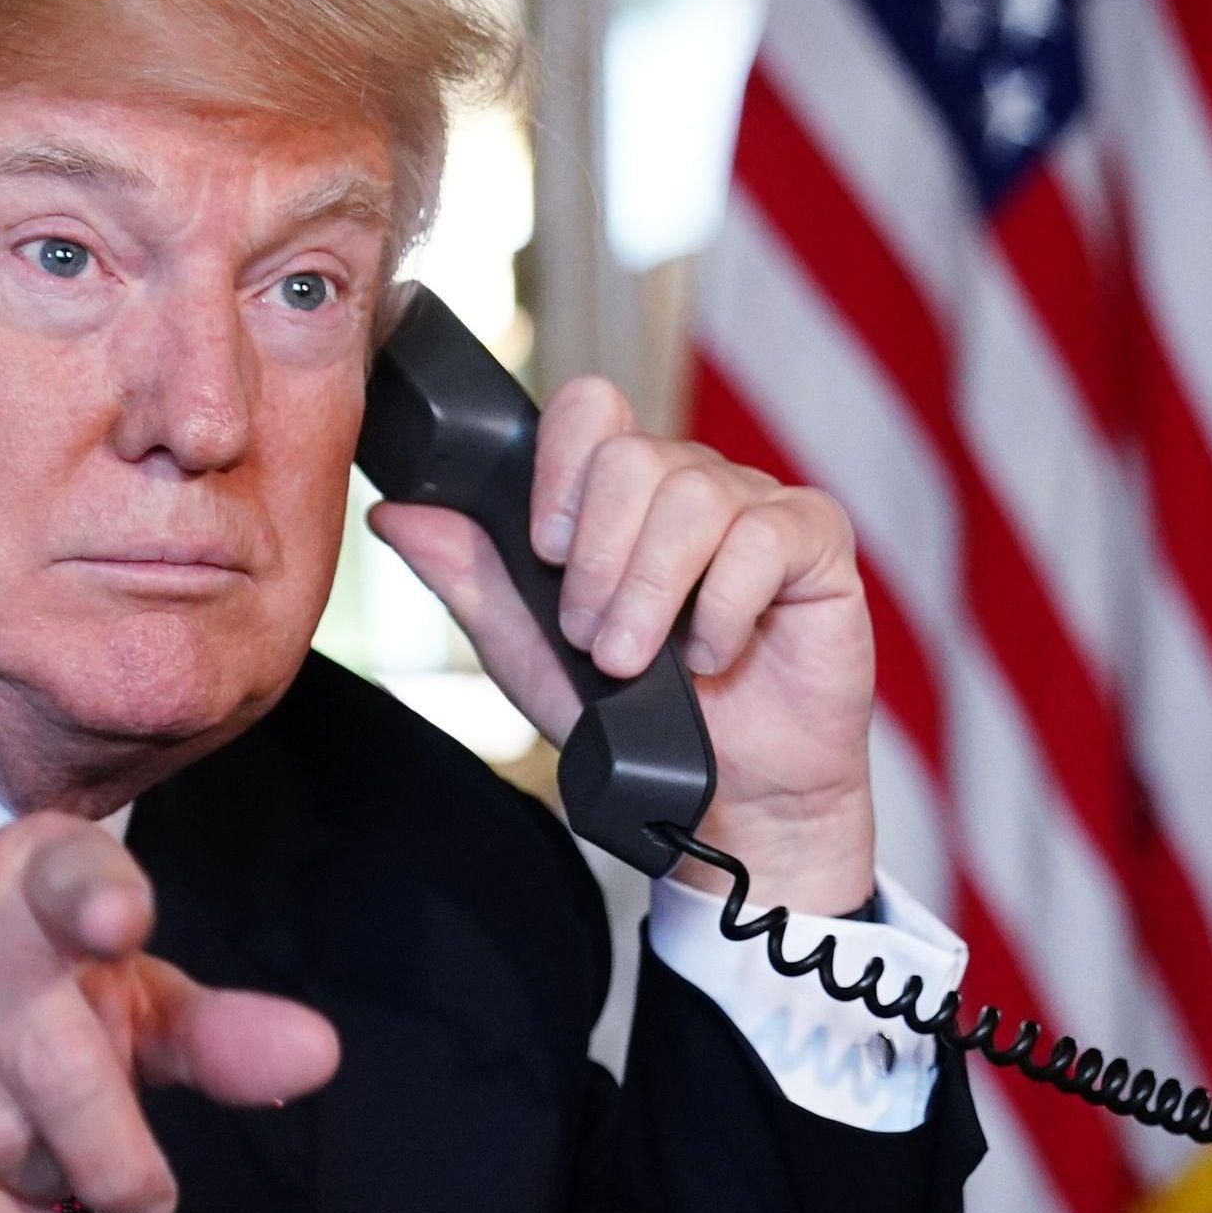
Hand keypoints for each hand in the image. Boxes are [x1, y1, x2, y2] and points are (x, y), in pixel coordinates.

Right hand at [0, 811, 340, 1212]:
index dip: (93, 897)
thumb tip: (315, 1054)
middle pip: (50, 1054)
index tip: (119, 923)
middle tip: (145, 1202)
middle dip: (111, 1153)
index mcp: (37, 866)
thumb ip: (218, 1034)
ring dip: (46, 1182)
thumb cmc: (23, 1010)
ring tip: (53, 1172)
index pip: (70, 872)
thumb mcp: (130, 1011)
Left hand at [364, 373, 879, 917]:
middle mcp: (691, 484)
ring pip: (694, 496)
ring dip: (651, 593)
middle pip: (634, 457)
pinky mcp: (815, 543)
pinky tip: (711, 655)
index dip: (559, 472)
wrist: (725, 801)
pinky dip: (725, 608)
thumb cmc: (636, 721)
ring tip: (641, 661)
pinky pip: (763, 537)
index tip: (545, 552)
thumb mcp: (529, 651)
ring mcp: (758, 506)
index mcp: (623, 494)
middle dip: (598, 562)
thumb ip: (470, 577)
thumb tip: (396, 512)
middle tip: (595, 640)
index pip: (589, 411)